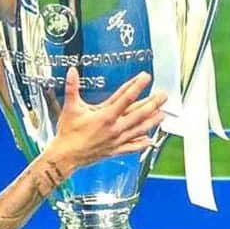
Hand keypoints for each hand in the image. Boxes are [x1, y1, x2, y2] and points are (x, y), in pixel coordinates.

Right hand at [45, 68, 165, 173]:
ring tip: (162, 115)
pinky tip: (149, 140)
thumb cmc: (68, 133)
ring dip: (152, 121)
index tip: (146, 77)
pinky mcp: (114, 150)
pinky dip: (141, 143)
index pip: (126, 98)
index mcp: (105, 116)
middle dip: (152, 103)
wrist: (66, 156)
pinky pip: (131, 147)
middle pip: (138, 114)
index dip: (137, 86)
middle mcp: (114, 128)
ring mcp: (116, 140)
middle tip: (163, 96)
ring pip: (138, 129)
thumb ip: (72, 88)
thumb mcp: (70, 108)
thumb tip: (72, 72)